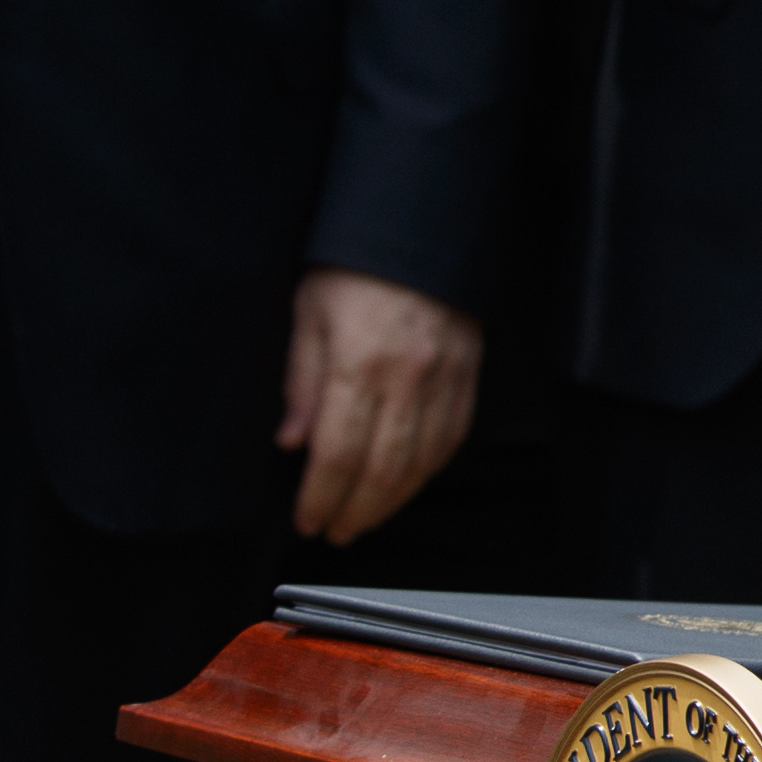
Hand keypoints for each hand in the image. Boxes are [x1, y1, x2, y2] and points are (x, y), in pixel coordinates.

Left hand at [279, 268, 481, 544]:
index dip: (320, 497)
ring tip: (366, 519)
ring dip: (392, 501)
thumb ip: (301, 382)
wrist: (417, 228)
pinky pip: (453, 438)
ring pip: (422, 462)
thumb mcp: (308, 314)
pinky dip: (428, 470)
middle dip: (355, 511)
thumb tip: (292, 443)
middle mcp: (408, 377)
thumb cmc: (354, 267)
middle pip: (382, 469)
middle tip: (334, 533)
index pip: (337, 453)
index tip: (307, 520)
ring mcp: (446, 378)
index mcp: (360, 362)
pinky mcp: (468, 374)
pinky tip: (408, 483)